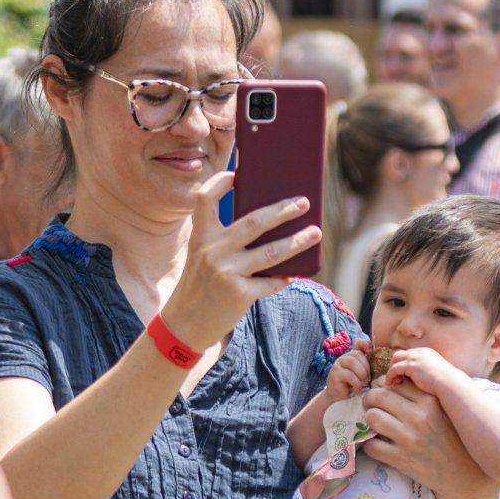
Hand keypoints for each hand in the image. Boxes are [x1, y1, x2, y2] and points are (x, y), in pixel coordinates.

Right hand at [159, 171, 320, 349]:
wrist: (184, 324)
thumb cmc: (199, 285)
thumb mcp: (201, 256)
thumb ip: (224, 240)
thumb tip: (269, 223)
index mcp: (200, 237)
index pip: (204, 198)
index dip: (220, 182)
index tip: (238, 174)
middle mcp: (211, 251)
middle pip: (255, 222)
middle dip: (283, 210)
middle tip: (304, 202)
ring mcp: (226, 273)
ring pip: (272, 252)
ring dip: (298, 241)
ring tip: (315, 233)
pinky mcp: (239, 295)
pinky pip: (271, 281)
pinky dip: (285, 276)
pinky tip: (295, 272)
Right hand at [326, 339, 372, 398]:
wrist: (340, 399)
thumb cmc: (355, 386)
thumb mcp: (364, 375)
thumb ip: (369, 366)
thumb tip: (381, 360)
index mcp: (352, 356)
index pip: (358, 343)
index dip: (366, 344)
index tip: (371, 353)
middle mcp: (343, 358)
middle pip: (357, 354)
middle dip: (366, 367)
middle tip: (368, 379)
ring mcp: (337, 366)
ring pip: (352, 362)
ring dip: (361, 374)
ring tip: (363, 383)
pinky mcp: (334, 375)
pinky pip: (348, 375)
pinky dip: (356, 383)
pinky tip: (358, 390)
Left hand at [361, 378, 488, 498]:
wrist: (463, 473)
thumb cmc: (453, 438)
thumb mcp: (444, 410)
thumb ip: (423, 395)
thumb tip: (391, 383)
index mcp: (431, 401)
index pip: (395, 383)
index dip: (382, 385)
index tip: (382, 391)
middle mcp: (419, 417)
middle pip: (378, 396)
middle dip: (370, 399)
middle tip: (372, 405)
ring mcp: (409, 439)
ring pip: (372, 418)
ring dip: (369, 420)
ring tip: (375, 423)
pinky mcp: (400, 459)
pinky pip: (371, 445)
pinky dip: (370, 444)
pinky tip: (378, 444)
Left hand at [385, 346, 455, 395]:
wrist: (450, 383)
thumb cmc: (447, 382)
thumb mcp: (437, 374)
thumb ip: (428, 374)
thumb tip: (422, 381)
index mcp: (427, 353)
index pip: (409, 354)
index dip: (403, 364)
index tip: (401, 376)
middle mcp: (420, 352)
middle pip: (400, 354)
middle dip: (395, 365)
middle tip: (394, 378)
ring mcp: (415, 357)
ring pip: (396, 359)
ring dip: (391, 370)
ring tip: (391, 382)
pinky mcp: (411, 365)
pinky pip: (395, 369)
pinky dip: (390, 376)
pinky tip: (391, 384)